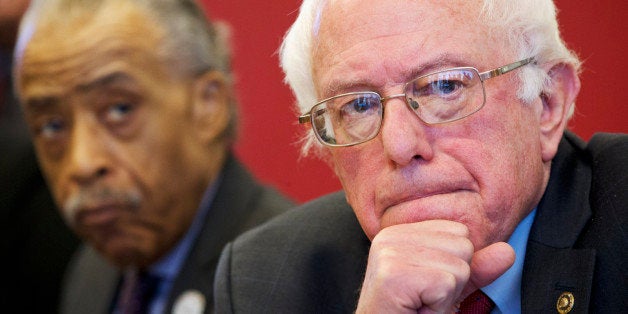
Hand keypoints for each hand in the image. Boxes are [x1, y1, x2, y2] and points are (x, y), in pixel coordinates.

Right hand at [355, 220, 514, 313]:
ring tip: (419, 304)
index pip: (459, 232)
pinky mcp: (394, 274)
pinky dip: (438, 307)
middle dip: (452, 281)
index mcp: (401, 232)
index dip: (453, 267)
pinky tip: (416, 310)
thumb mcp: (448, 288)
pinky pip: (446, 284)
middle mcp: (391, 236)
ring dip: (445, 297)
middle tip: (423, 298)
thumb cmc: (410, 313)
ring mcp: (390, 253)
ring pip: (459, 267)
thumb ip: (475, 268)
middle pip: (463, 246)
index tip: (426, 286)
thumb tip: (507, 251)